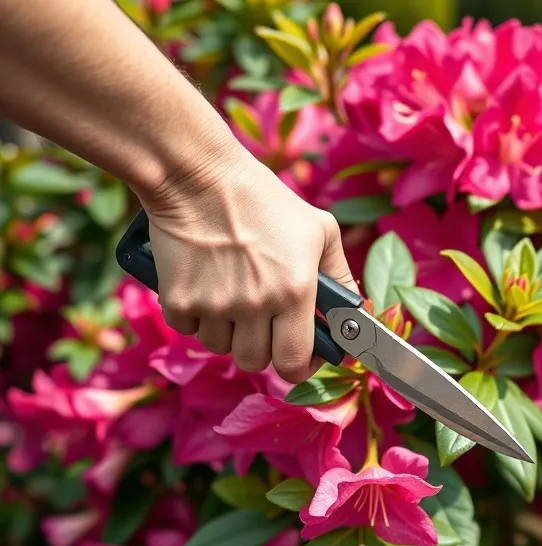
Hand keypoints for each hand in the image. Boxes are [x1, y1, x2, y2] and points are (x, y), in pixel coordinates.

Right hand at [141, 147, 356, 383]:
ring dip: (227, 331)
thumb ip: (341, 275)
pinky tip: (203, 286)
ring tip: (231, 295)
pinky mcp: (178, 300)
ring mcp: (214, 305)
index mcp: (295, 292)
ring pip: (221, 348)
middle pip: (255, 362)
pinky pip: (189, 330)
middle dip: (261, 347)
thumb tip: (355, 312)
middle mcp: (256, 304)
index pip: (296, 364)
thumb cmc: (264, 199)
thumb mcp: (320, 230)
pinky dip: (195, 316)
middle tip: (261, 321)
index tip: (299, 354)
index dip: (300, 366)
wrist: (197, 174)